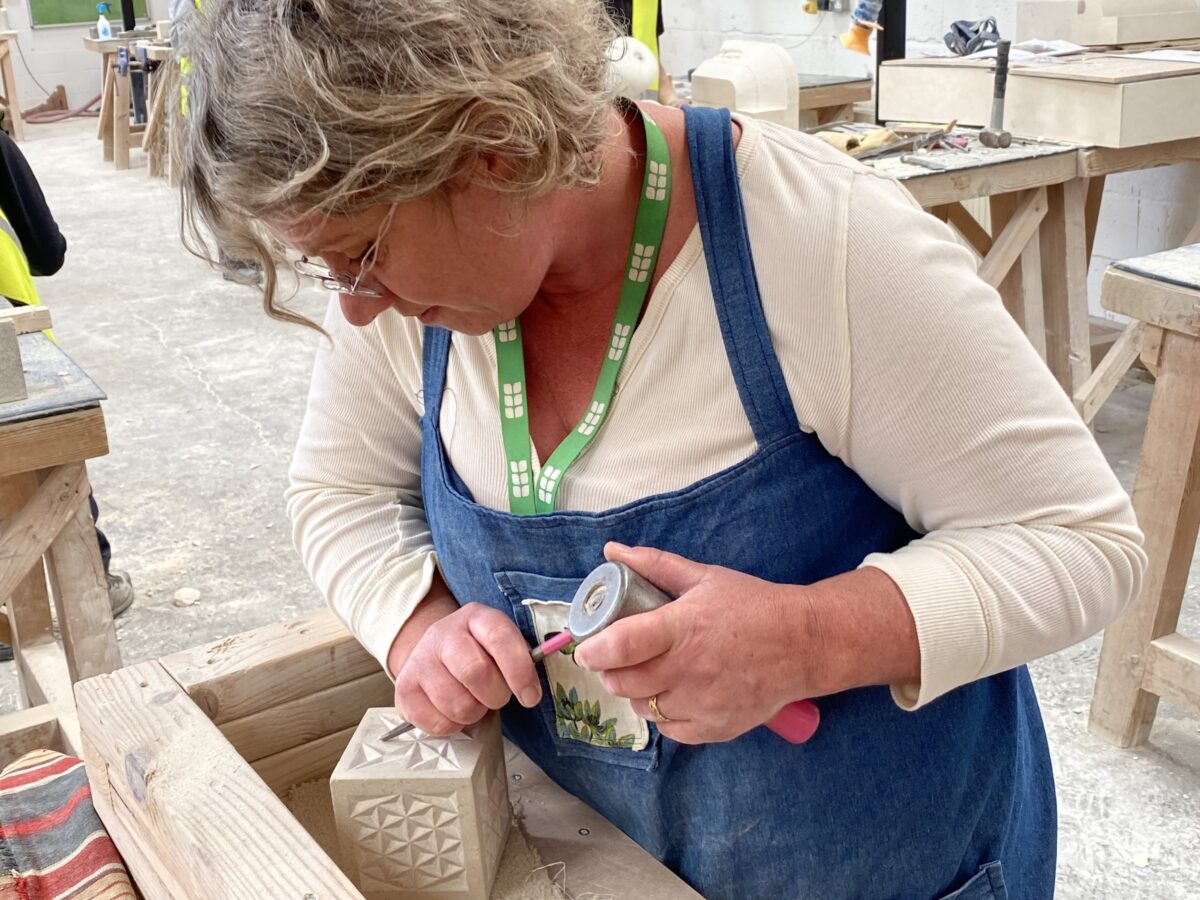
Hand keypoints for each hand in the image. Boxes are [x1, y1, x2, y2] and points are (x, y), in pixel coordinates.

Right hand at [391, 596, 541, 735]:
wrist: (435, 653)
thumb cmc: (479, 653)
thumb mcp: (501, 645)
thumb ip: (520, 660)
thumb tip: (532, 691)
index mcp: (476, 617)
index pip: (499, 638)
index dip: (519, 670)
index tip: (530, 697)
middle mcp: (443, 633)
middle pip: (475, 672)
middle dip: (495, 695)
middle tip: (496, 697)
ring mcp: (419, 660)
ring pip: (457, 704)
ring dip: (474, 712)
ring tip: (474, 702)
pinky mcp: (404, 689)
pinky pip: (436, 723)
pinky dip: (453, 726)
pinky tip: (453, 711)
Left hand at [572, 543, 816, 743]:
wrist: (803, 644)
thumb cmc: (752, 606)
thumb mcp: (704, 577)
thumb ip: (655, 565)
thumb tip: (612, 550)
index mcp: (682, 628)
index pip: (621, 646)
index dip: (594, 650)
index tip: (587, 648)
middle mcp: (687, 669)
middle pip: (624, 682)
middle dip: (609, 672)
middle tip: (613, 660)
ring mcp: (701, 703)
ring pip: (643, 707)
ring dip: (636, 693)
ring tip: (648, 674)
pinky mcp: (714, 728)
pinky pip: (669, 729)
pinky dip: (663, 714)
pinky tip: (674, 694)